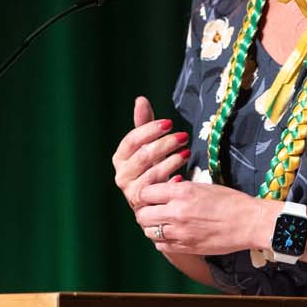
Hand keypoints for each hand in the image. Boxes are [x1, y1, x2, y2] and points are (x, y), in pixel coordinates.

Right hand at [112, 95, 189, 217]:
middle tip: (183, 136)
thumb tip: (140, 99)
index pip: (132, 140)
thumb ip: (144, 124)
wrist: (155, 200)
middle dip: (164, 145)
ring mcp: (131, 192)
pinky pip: (158, 194)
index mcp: (120, 157)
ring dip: (171, 162)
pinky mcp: (144, 207)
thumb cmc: (152, 167)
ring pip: (151, 175)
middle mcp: (121, 175)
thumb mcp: (149, 145)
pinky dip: (170, 184)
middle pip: (142, 157)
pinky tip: (182, 177)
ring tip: (187, 153)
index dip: (150, 130)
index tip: (170, 122)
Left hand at [135, 170, 271, 258]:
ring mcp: (180, 232)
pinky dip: (161, 240)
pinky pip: (161, 246)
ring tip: (161, 223)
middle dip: (144, 211)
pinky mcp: (186, 247)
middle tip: (152, 210)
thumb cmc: (231, 201)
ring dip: (152, 227)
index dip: (145, 194)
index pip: (145, 192)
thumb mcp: (203, 186)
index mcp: (181, 191)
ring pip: (149, 231)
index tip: (150, 196)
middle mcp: (177, 212)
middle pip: (142, 214)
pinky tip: (170, 234)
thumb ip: (180, 189)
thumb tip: (162, 190)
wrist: (249, 222)